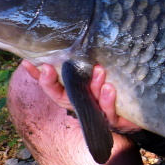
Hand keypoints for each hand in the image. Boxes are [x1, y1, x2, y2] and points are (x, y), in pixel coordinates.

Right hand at [19, 61, 140, 133]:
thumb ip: (79, 63)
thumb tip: (64, 44)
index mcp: (73, 95)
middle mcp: (81, 105)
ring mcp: (96, 114)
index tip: (29, 62)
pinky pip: (108, 113)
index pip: (51, 86)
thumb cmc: (111, 91)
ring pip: (88, 102)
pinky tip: (109, 88)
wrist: (135, 115)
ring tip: (98, 70)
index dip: (39, 76)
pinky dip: (107, 101)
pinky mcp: (113, 121)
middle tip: (48, 67)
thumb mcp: (95, 75)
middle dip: (52, 83)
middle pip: (62, 97)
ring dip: (92, 85)